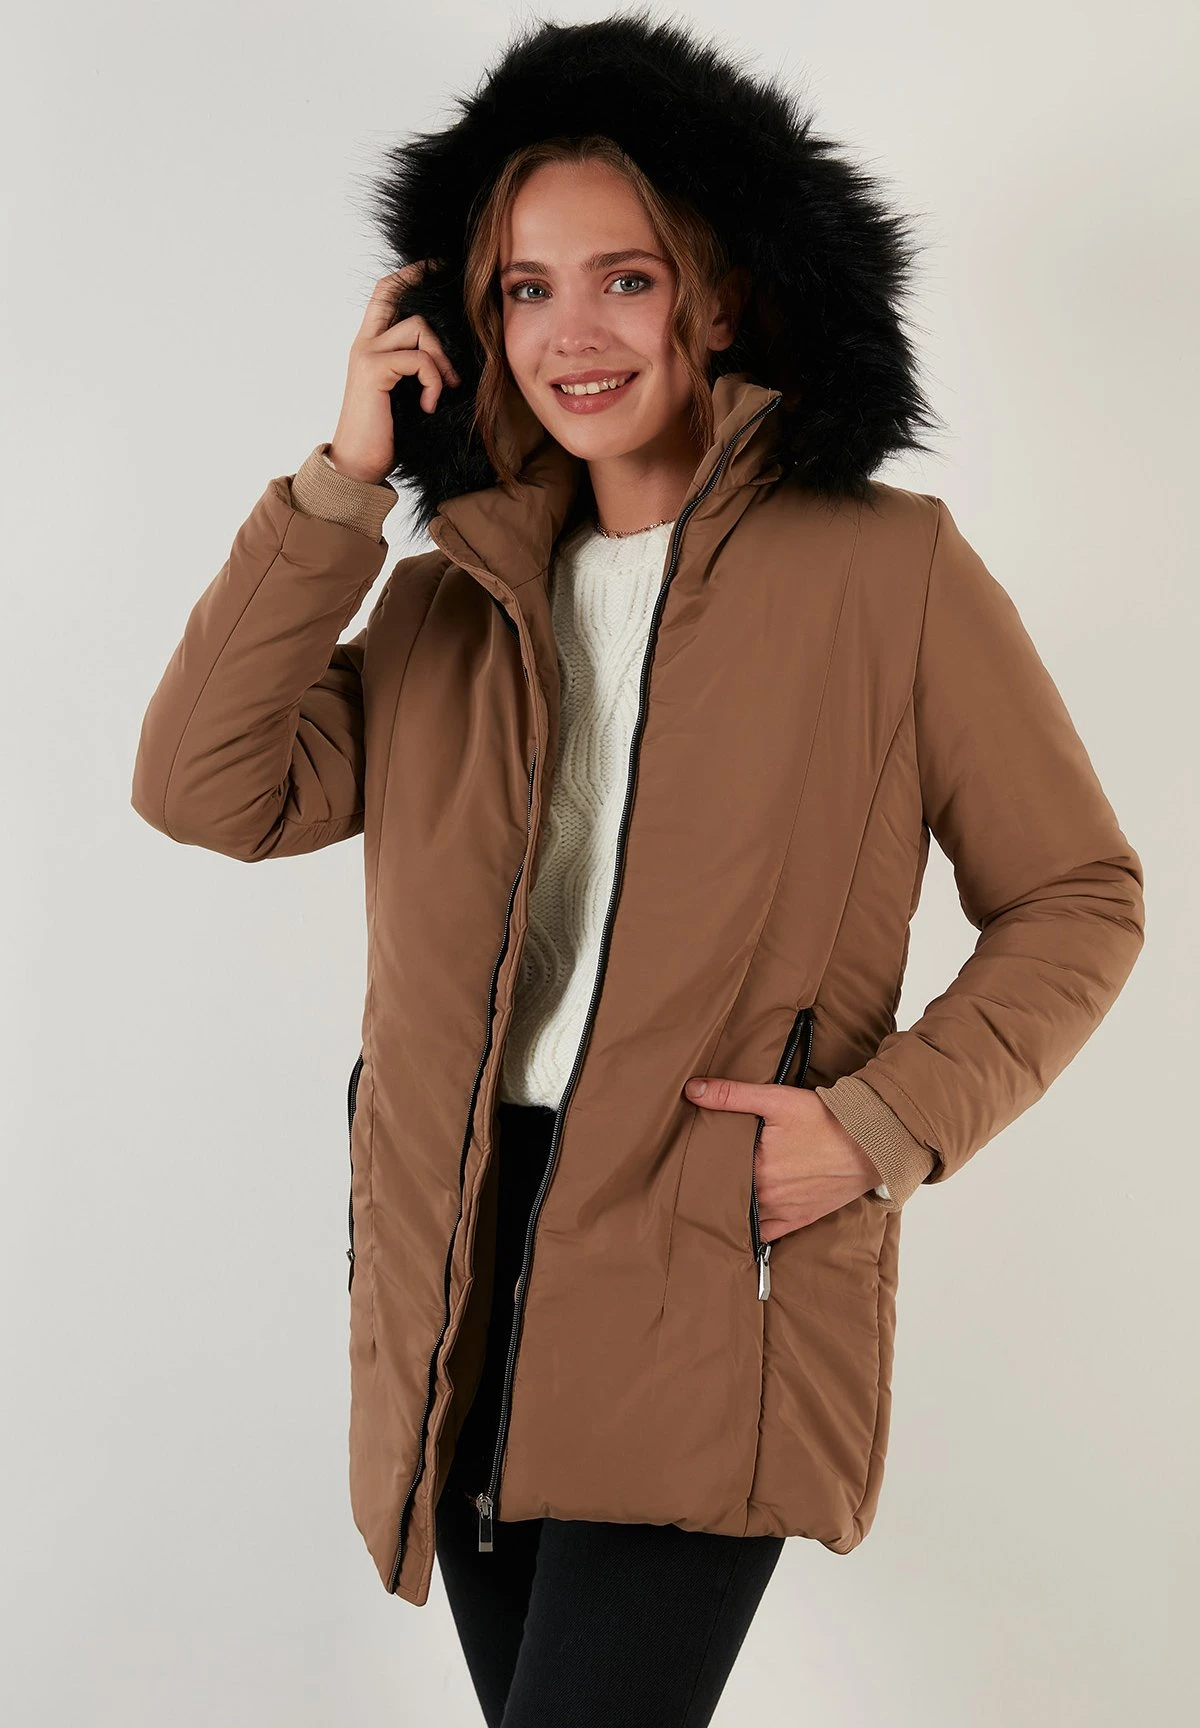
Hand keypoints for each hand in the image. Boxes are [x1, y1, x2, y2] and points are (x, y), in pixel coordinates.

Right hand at [328, 262, 461, 483]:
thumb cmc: (385, 434)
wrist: (359, 465)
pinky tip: (428, 405)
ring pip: (419, 329)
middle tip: (451, 377)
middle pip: (402, 300)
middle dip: (437, 333)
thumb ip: (416, 367)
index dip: (409, 274)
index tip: (435, 264)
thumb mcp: (405, 393)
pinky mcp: (374, 368)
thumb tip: (446, 354)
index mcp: (370, 346)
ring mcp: (366, 353)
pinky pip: (419, 359)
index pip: (385, 293)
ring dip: (439, 363)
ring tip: (438, 394)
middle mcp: (364, 343)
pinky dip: (432, 382)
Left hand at [683, 1075, 881, 1239]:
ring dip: (731, 1207)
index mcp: (756, 1168)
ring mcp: (784, 1211)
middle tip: (698, 1175)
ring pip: (744, 1216)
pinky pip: (767, 1233)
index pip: (713, 1172)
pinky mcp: (800, 1219)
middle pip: (727, 1194)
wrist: (870, 1143)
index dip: (700, 1164)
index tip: (688, 1159)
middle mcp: (767, 1196)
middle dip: (713, 1185)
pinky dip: (753, 1229)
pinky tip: (740, 1223)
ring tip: (714, 1197)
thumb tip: (692, 1090)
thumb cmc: (825, 1120)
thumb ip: (731, 1095)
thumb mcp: (776, 1099)